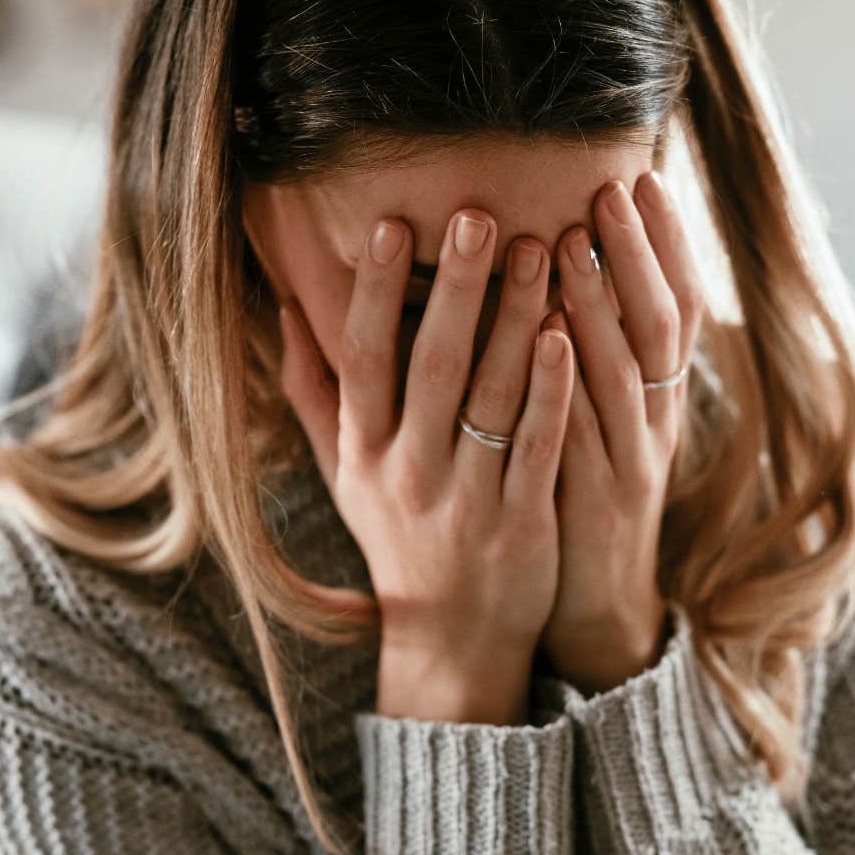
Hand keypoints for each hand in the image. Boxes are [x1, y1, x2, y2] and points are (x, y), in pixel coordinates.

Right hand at [277, 210, 574, 725]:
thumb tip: (286, 304)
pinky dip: (551, 389)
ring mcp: (465, 499)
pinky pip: (538, 446)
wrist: (452, 638)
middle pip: (431, 367)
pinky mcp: (521, 523)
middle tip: (477, 215)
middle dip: (454, 288)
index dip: (370, 292)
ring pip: (492, 398)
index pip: (361, 359)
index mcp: (362, 451)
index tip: (388, 224)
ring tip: (539, 249)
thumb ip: (313, 390)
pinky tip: (567, 333)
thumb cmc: (396, 535)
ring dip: (514, 320)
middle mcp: (407, 472)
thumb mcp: (343, 470)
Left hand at [541, 172, 705, 693]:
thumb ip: (598, 348)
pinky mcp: (595, 501)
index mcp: (661, 395)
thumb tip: (573, 265)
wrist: (597, 601)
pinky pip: (583, 435)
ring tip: (571, 245)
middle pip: (660, 325)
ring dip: (600, 306)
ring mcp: (631, 461)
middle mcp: (657, 421)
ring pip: (624, 373)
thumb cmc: (585, 489)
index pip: (679, 304)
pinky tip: (546, 341)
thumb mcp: (601, 414)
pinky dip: (567, 385)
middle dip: (636, 254)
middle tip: (611, 189)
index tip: (642, 179)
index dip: (666, 244)